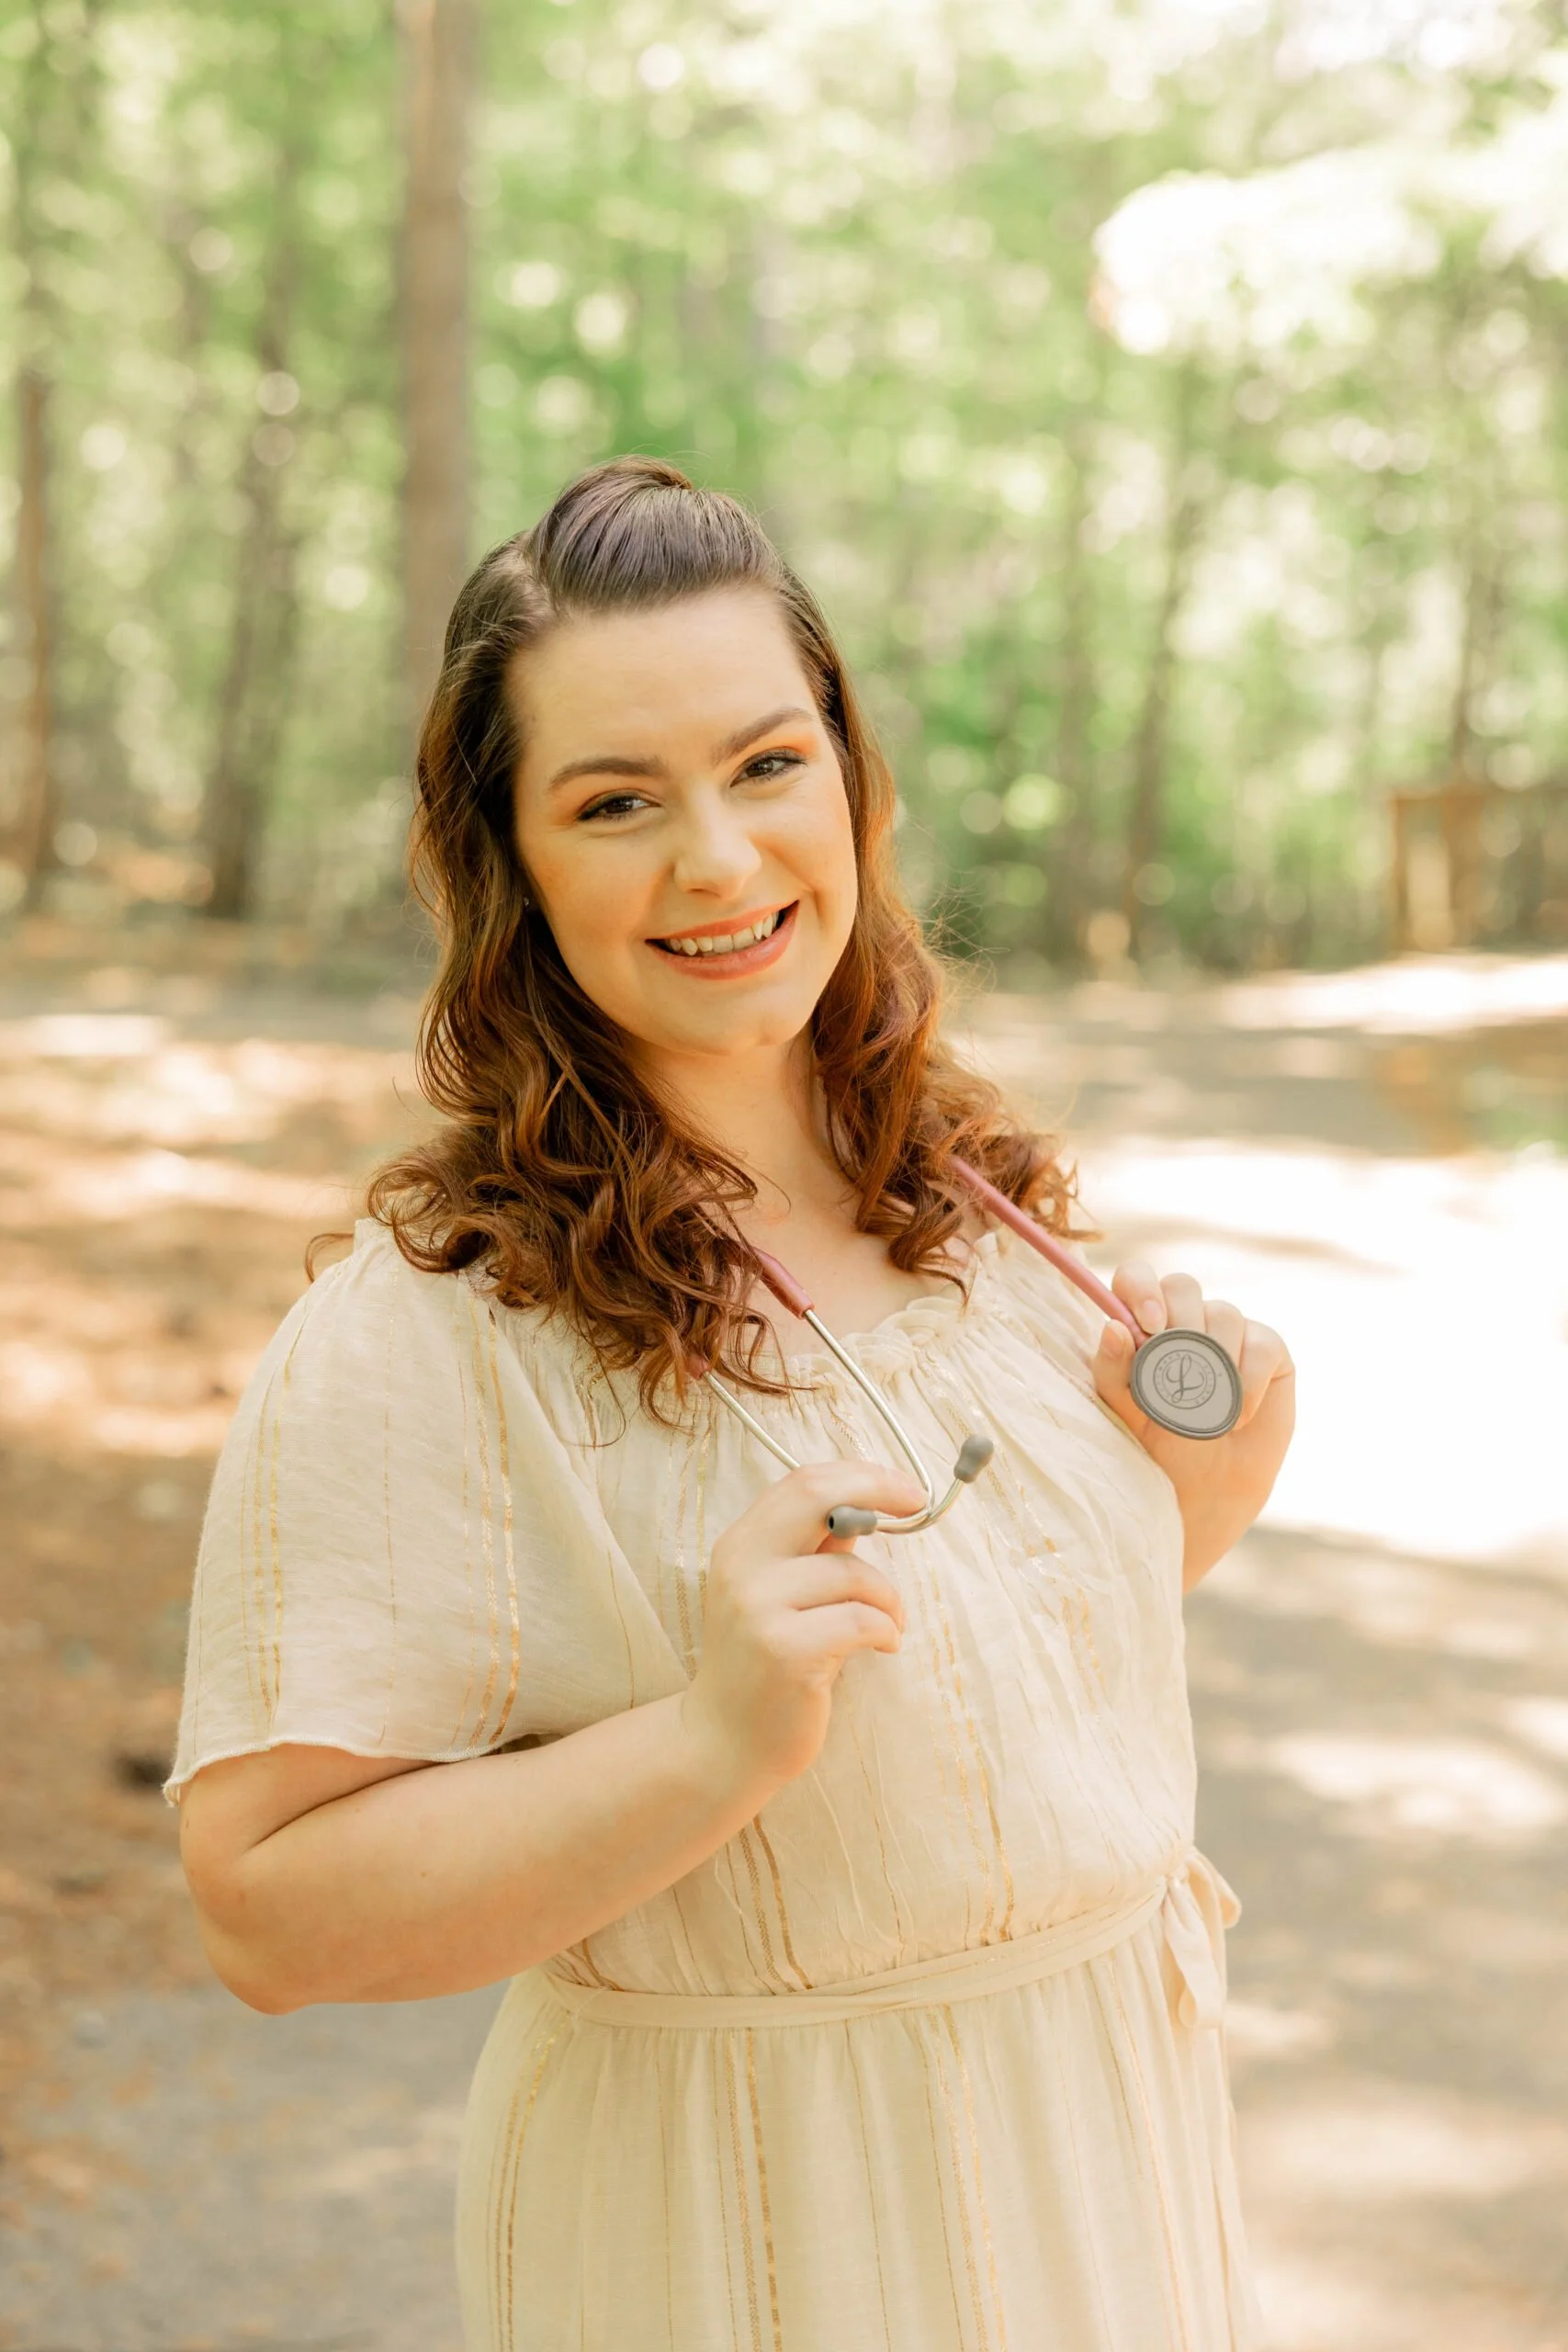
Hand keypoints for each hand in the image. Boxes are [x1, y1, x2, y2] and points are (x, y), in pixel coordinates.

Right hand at [681, 1460, 923, 1798]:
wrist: (725, 1742)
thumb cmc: (764, 1665)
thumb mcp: (779, 1595)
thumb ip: (814, 1552)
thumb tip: (865, 1507)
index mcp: (740, 1546)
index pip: (802, 1483)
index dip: (860, 1475)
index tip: (905, 1487)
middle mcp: (741, 1568)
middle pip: (816, 1499)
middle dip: (878, 1491)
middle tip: (917, 1506)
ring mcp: (758, 1609)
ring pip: (853, 1573)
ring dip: (890, 1599)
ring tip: (890, 1624)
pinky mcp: (785, 1652)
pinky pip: (861, 1620)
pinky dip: (887, 1630)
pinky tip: (884, 1646)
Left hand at [1092, 1264, 1294, 1589]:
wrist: (1205, 1493)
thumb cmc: (1157, 1448)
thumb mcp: (1124, 1413)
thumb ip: (1113, 1370)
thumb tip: (1113, 1326)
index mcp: (1141, 1325)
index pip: (1136, 1278)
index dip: (1142, 1288)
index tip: (1147, 1324)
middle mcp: (1185, 1320)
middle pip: (1183, 1285)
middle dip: (1180, 1323)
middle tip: (1178, 1369)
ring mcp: (1229, 1331)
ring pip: (1224, 1313)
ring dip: (1214, 1364)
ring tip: (1206, 1414)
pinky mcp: (1268, 1350)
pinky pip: (1262, 1343)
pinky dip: (1247, 1382)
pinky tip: (1237, 1417)